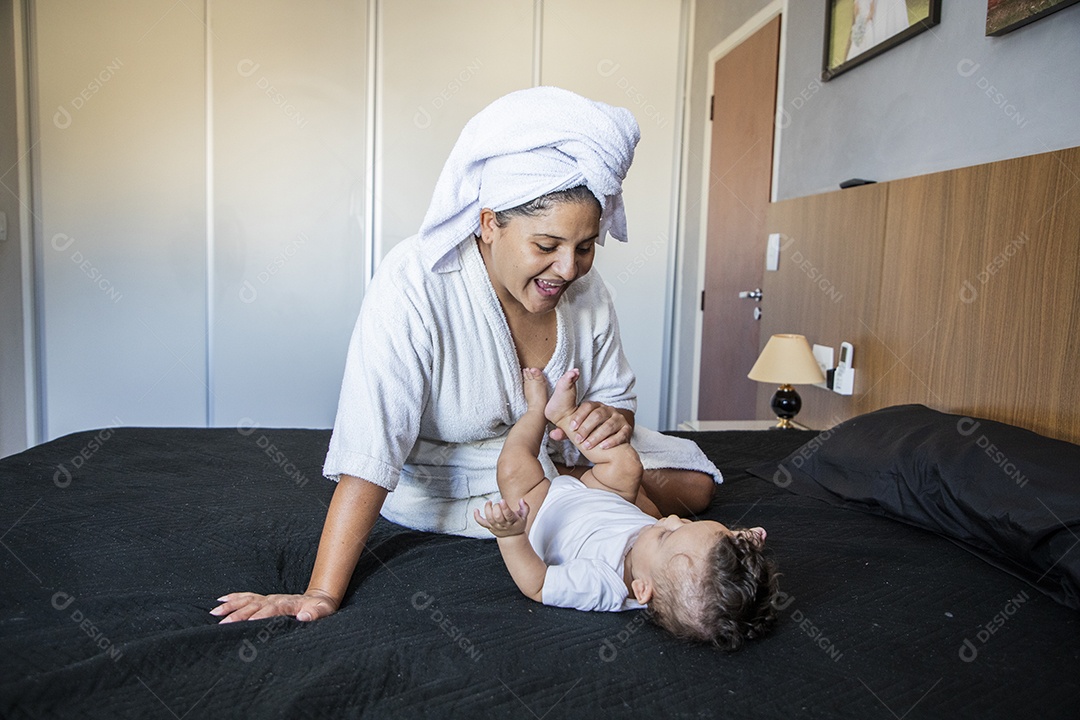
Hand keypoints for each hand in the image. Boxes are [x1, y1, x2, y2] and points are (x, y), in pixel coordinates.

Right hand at [210, 591, 338, 623]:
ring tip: (214, 612)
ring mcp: (269, 598)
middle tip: (222, 624)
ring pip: (247, 600)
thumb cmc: (321, 608)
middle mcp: (275, 599)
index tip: (248, 622)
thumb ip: (315, 614)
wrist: (319, 598)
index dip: (260, 616)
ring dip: (231, 606)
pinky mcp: (265, 599)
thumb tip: (304, 616)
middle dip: (238, 614)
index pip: (271, 610)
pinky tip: (220, 600)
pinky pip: (247, 596)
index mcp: (288, 604)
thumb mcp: (324, 611)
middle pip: (254, 605)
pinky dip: (234, 598)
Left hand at [474, 498, 528, 537]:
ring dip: (487, 509)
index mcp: (512, 521)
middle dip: (496, 507)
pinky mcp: (489, 527)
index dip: (504, 507)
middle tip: (498, 503)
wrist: (512, 537)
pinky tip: (476, 510)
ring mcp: (495, 526)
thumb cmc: (517, 524)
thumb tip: (522, 500)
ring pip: (489, 519)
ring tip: (489, 502)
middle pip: (497, 517)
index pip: (508, 515)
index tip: (502, 500)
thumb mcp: (524, 516)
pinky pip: (481, 523)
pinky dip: (477, 517)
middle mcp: (503, 525)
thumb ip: (525, 507)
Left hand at [549, 402, 632, 449]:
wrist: (612, 433)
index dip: (579, 416)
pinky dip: (612, 441)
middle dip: (587, 428)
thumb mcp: (578, 429)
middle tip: (579, 440)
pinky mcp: (626, 429)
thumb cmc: (591, 430)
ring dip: (597, 436)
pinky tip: (603, 447)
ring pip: (609, 425)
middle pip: (598, 415)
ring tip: (588, 446)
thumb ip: (566, 431)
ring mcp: (618, 419)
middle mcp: (608, 410)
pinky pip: (622, 434)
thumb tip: (553, 434)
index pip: (588, 407)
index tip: (572, 428)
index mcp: (595, 406)